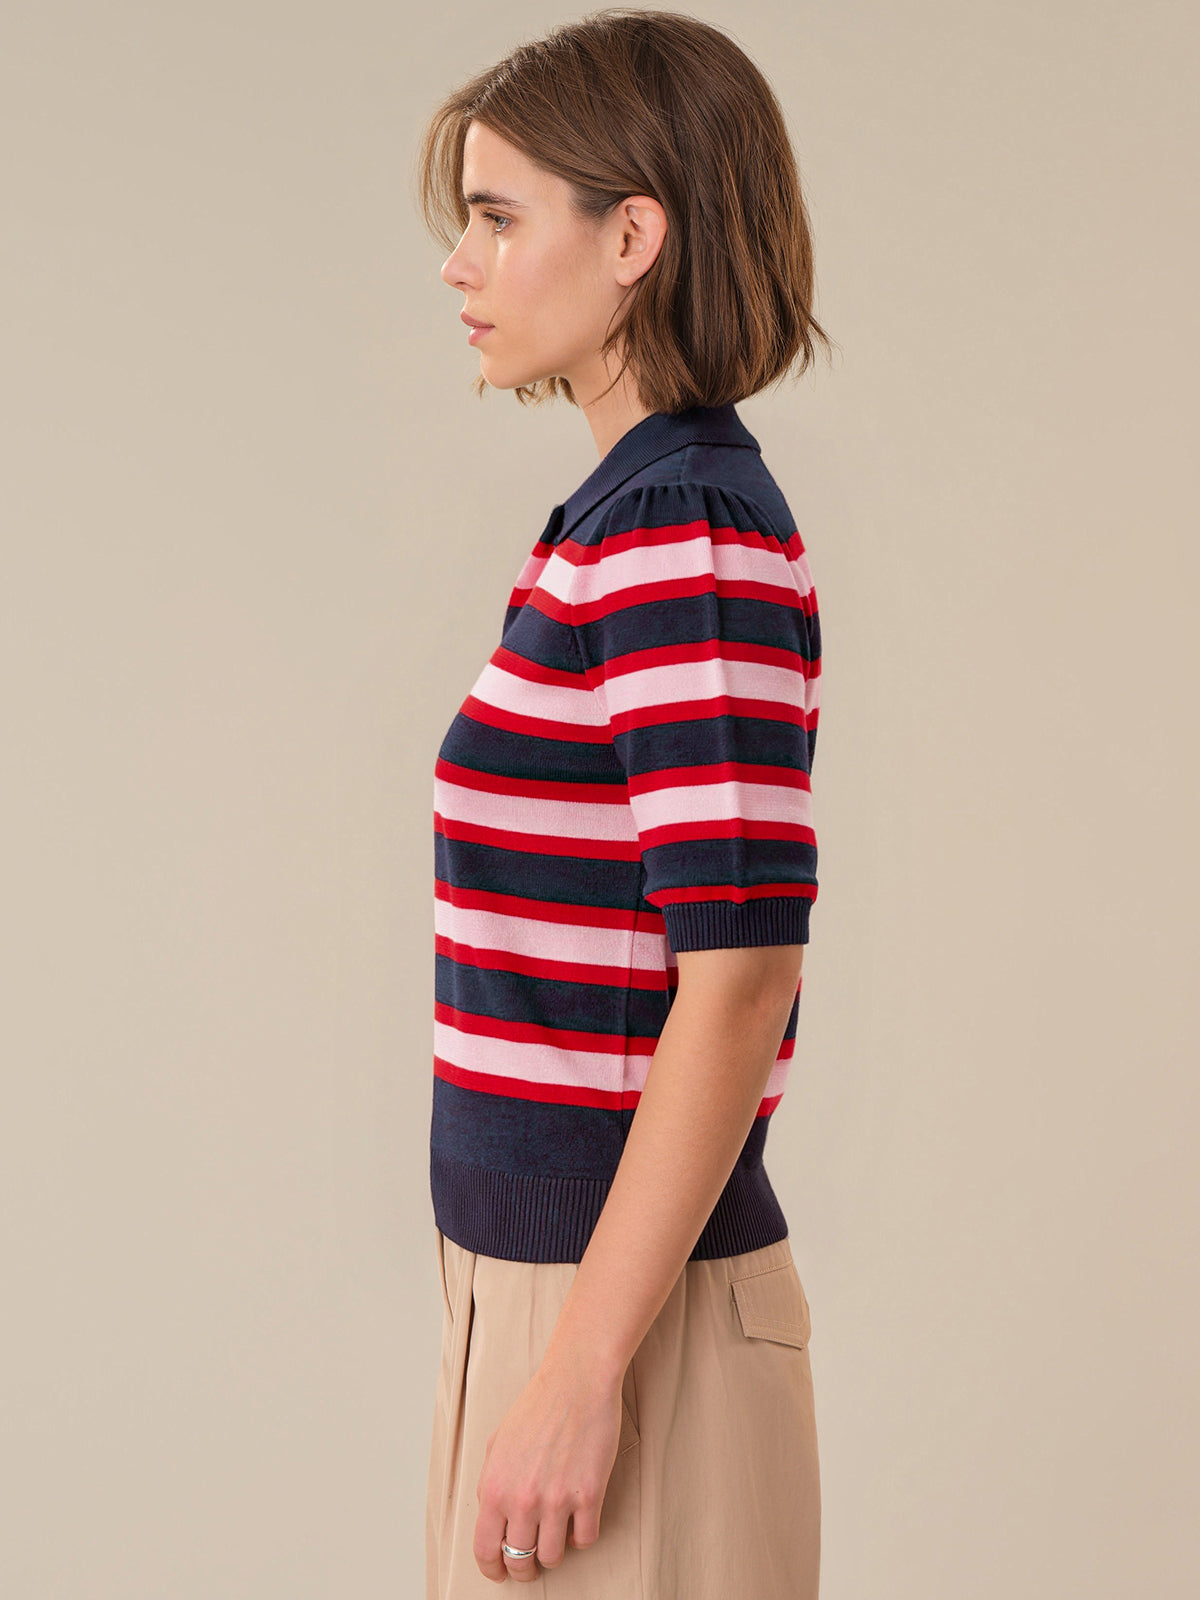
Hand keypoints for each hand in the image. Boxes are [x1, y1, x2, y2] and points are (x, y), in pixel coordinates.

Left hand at [473, 1356, 624, 1582]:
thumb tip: (493, 1515)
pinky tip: (579, 1520)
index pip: (485, 1550)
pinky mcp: (589, 1495)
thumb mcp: (497, 1444)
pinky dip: (582, 1536)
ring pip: (552, 1556)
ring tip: (556, 1536)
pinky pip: (585, 1539)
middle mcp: (523, 1499)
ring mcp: (557, 1499)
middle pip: (519, 1561)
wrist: (576, 1381)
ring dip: (553, 1552)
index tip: (500, 1573)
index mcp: (494, 1487)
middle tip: (531, 1563)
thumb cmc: (538, 1406)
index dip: (492, 1569)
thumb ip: (491, 1483)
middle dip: (523, 1568)